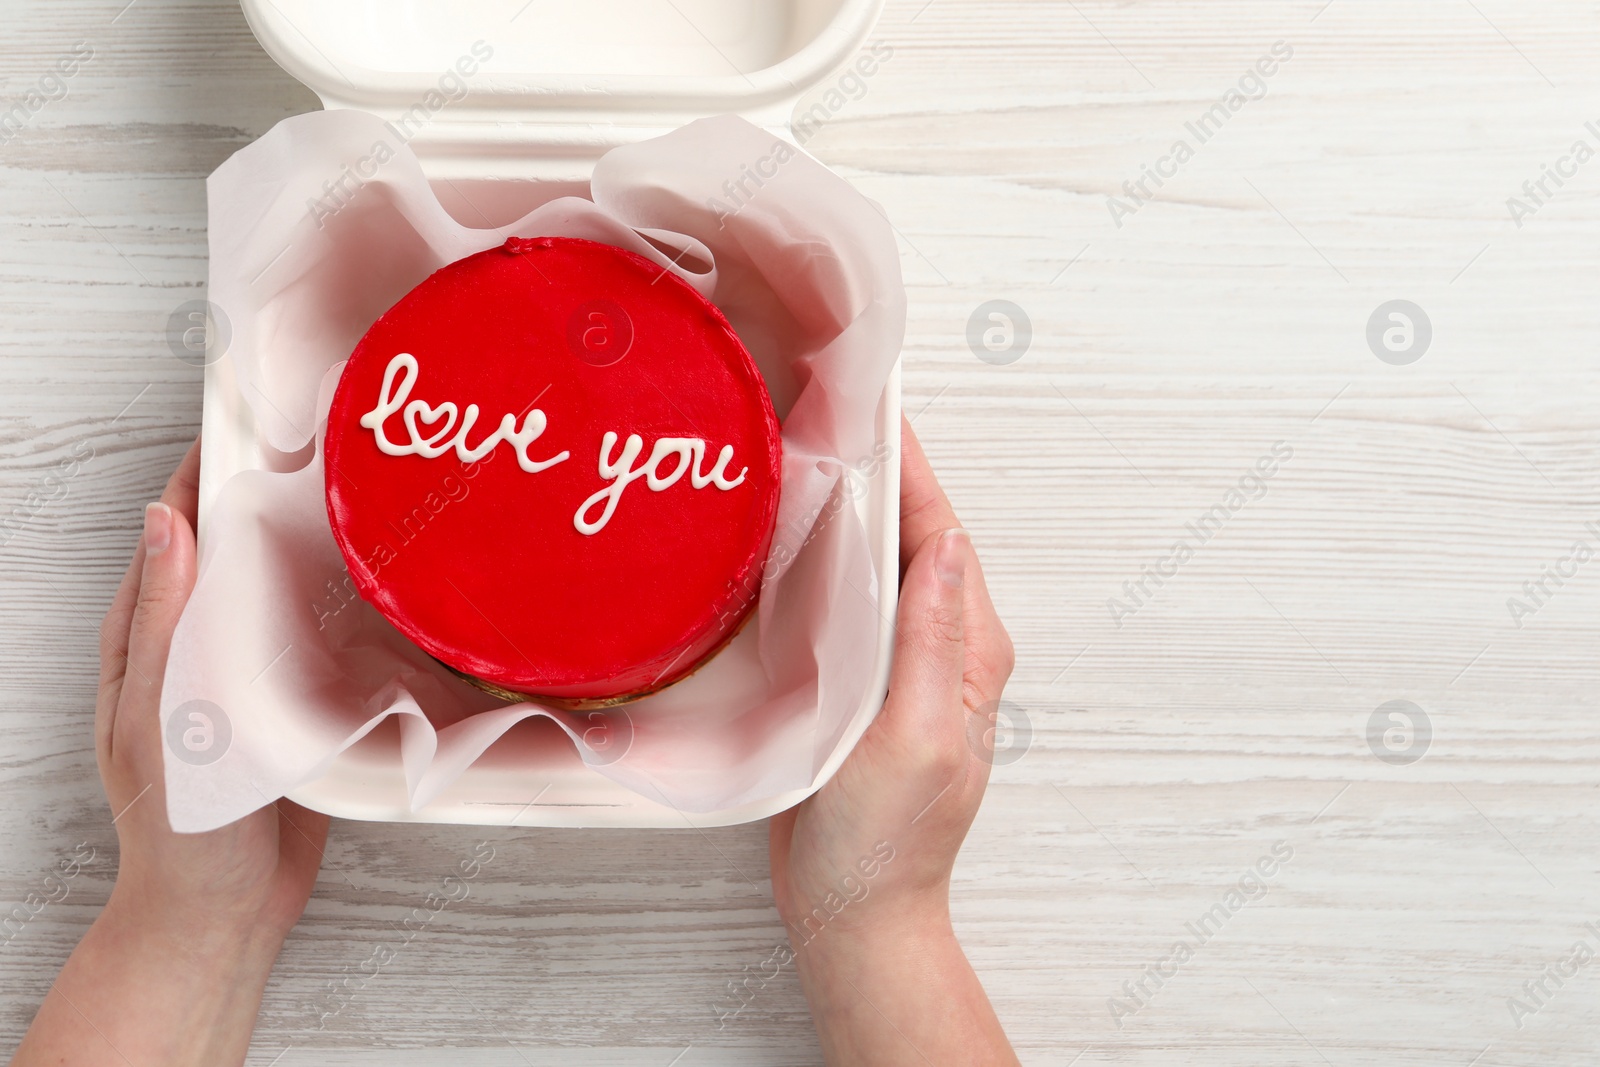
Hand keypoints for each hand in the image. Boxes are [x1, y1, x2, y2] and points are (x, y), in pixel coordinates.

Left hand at [14, 438, 328, 1066]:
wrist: (220, 914)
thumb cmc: (177, 828)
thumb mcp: (159, 718)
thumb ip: (164, 624)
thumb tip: (166, 519)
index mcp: (150, 635)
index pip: (176, 527)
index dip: (207, 469)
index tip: (253, 416)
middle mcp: (201, 641)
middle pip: (238, 547)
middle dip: (276, 494)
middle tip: (337, 444)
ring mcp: (252, 670)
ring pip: (285, 587)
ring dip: (320, 544)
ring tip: (374, 496)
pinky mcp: (299, 702)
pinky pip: (322, 637)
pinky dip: (349, 604)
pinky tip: (389, 586)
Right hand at [768, 418, 1017, 1064]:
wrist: (853, 909)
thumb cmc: (885, 840)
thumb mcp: (914, 737)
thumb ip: (932, 641)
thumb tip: (950, 545)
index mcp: (969, 652)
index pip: (942, 535)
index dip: (911, 467)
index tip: (878, 404)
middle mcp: (943, 648)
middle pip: (913, 536)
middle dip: (879, 470)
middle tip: (828, 405)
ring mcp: (902, 664)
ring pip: (879, 564)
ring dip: (850, 507)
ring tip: (806, 449)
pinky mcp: (863, 681)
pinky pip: (851, 601)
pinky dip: (825, 558)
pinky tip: (789, 538)